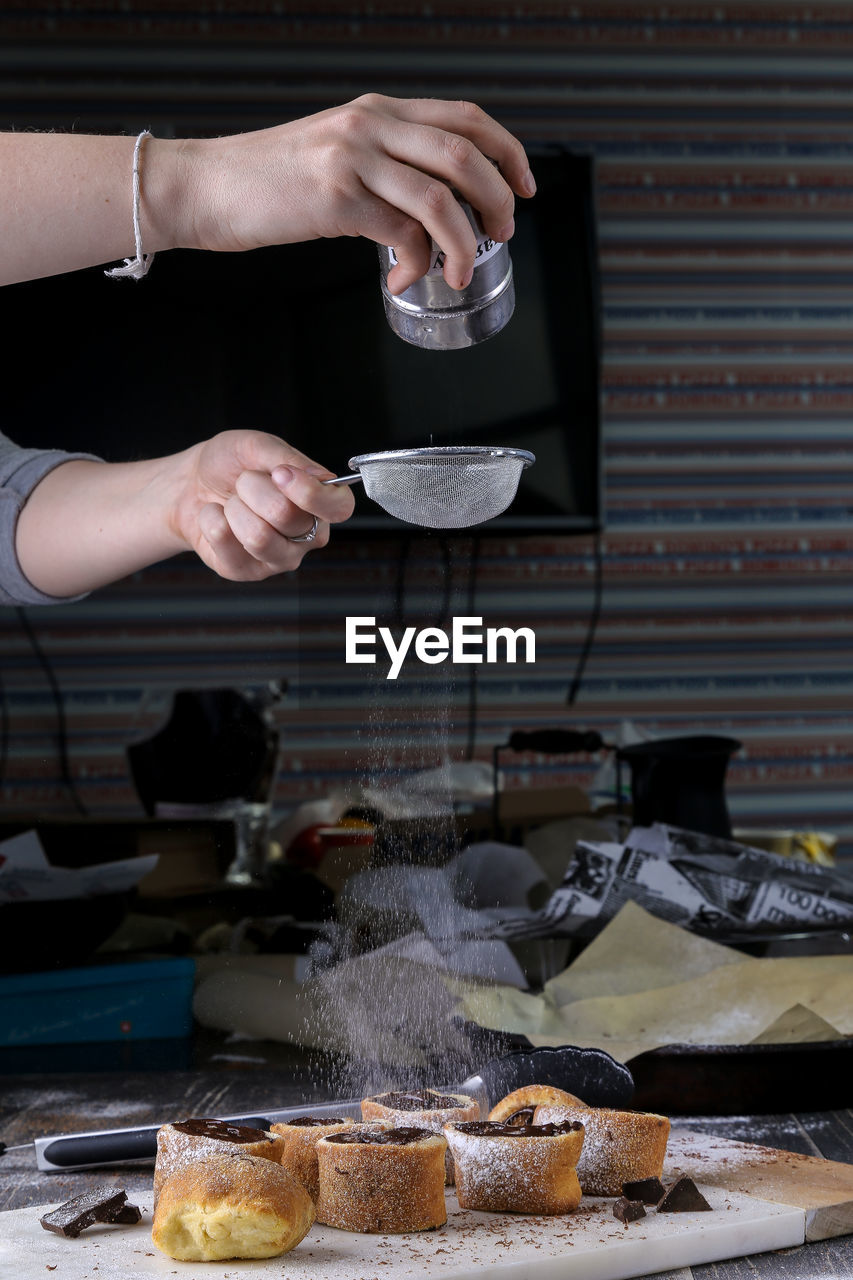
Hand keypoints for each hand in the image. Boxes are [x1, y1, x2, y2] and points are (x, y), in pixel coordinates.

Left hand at [170, 430, 354, 580]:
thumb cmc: (230, 464)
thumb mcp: (257, 446)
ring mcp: (279, 557)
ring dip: (234, 508)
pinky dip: (211, 519)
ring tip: (232, 502)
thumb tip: (320, 475)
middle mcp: (307, 535)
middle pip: (287, 517)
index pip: (338, 507)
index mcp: (320, 502)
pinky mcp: (247, 571)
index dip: (310, 492)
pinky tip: (216, 516)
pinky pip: (226, 543)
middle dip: (254, 489)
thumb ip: (289, 458)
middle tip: (244, 482)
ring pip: (258, 537)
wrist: (191, 483)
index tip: (280, 473)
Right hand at [172, 94, 534, 293]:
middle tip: (502, 234)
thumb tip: (430, 216)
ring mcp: (354, 157)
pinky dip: (417, 263)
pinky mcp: (336, 197)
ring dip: (465, 241)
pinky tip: (404, 279)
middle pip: (466, 153)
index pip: (465, 117)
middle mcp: (372, 124)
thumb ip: (384, 168)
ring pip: (441, 195)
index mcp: (378, 110)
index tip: (524, 188)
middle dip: (498, 199)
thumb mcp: (337, 156)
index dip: (508, 151)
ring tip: (461, 271)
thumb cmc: (271, 183)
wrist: (207, 187)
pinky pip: (401, 232)